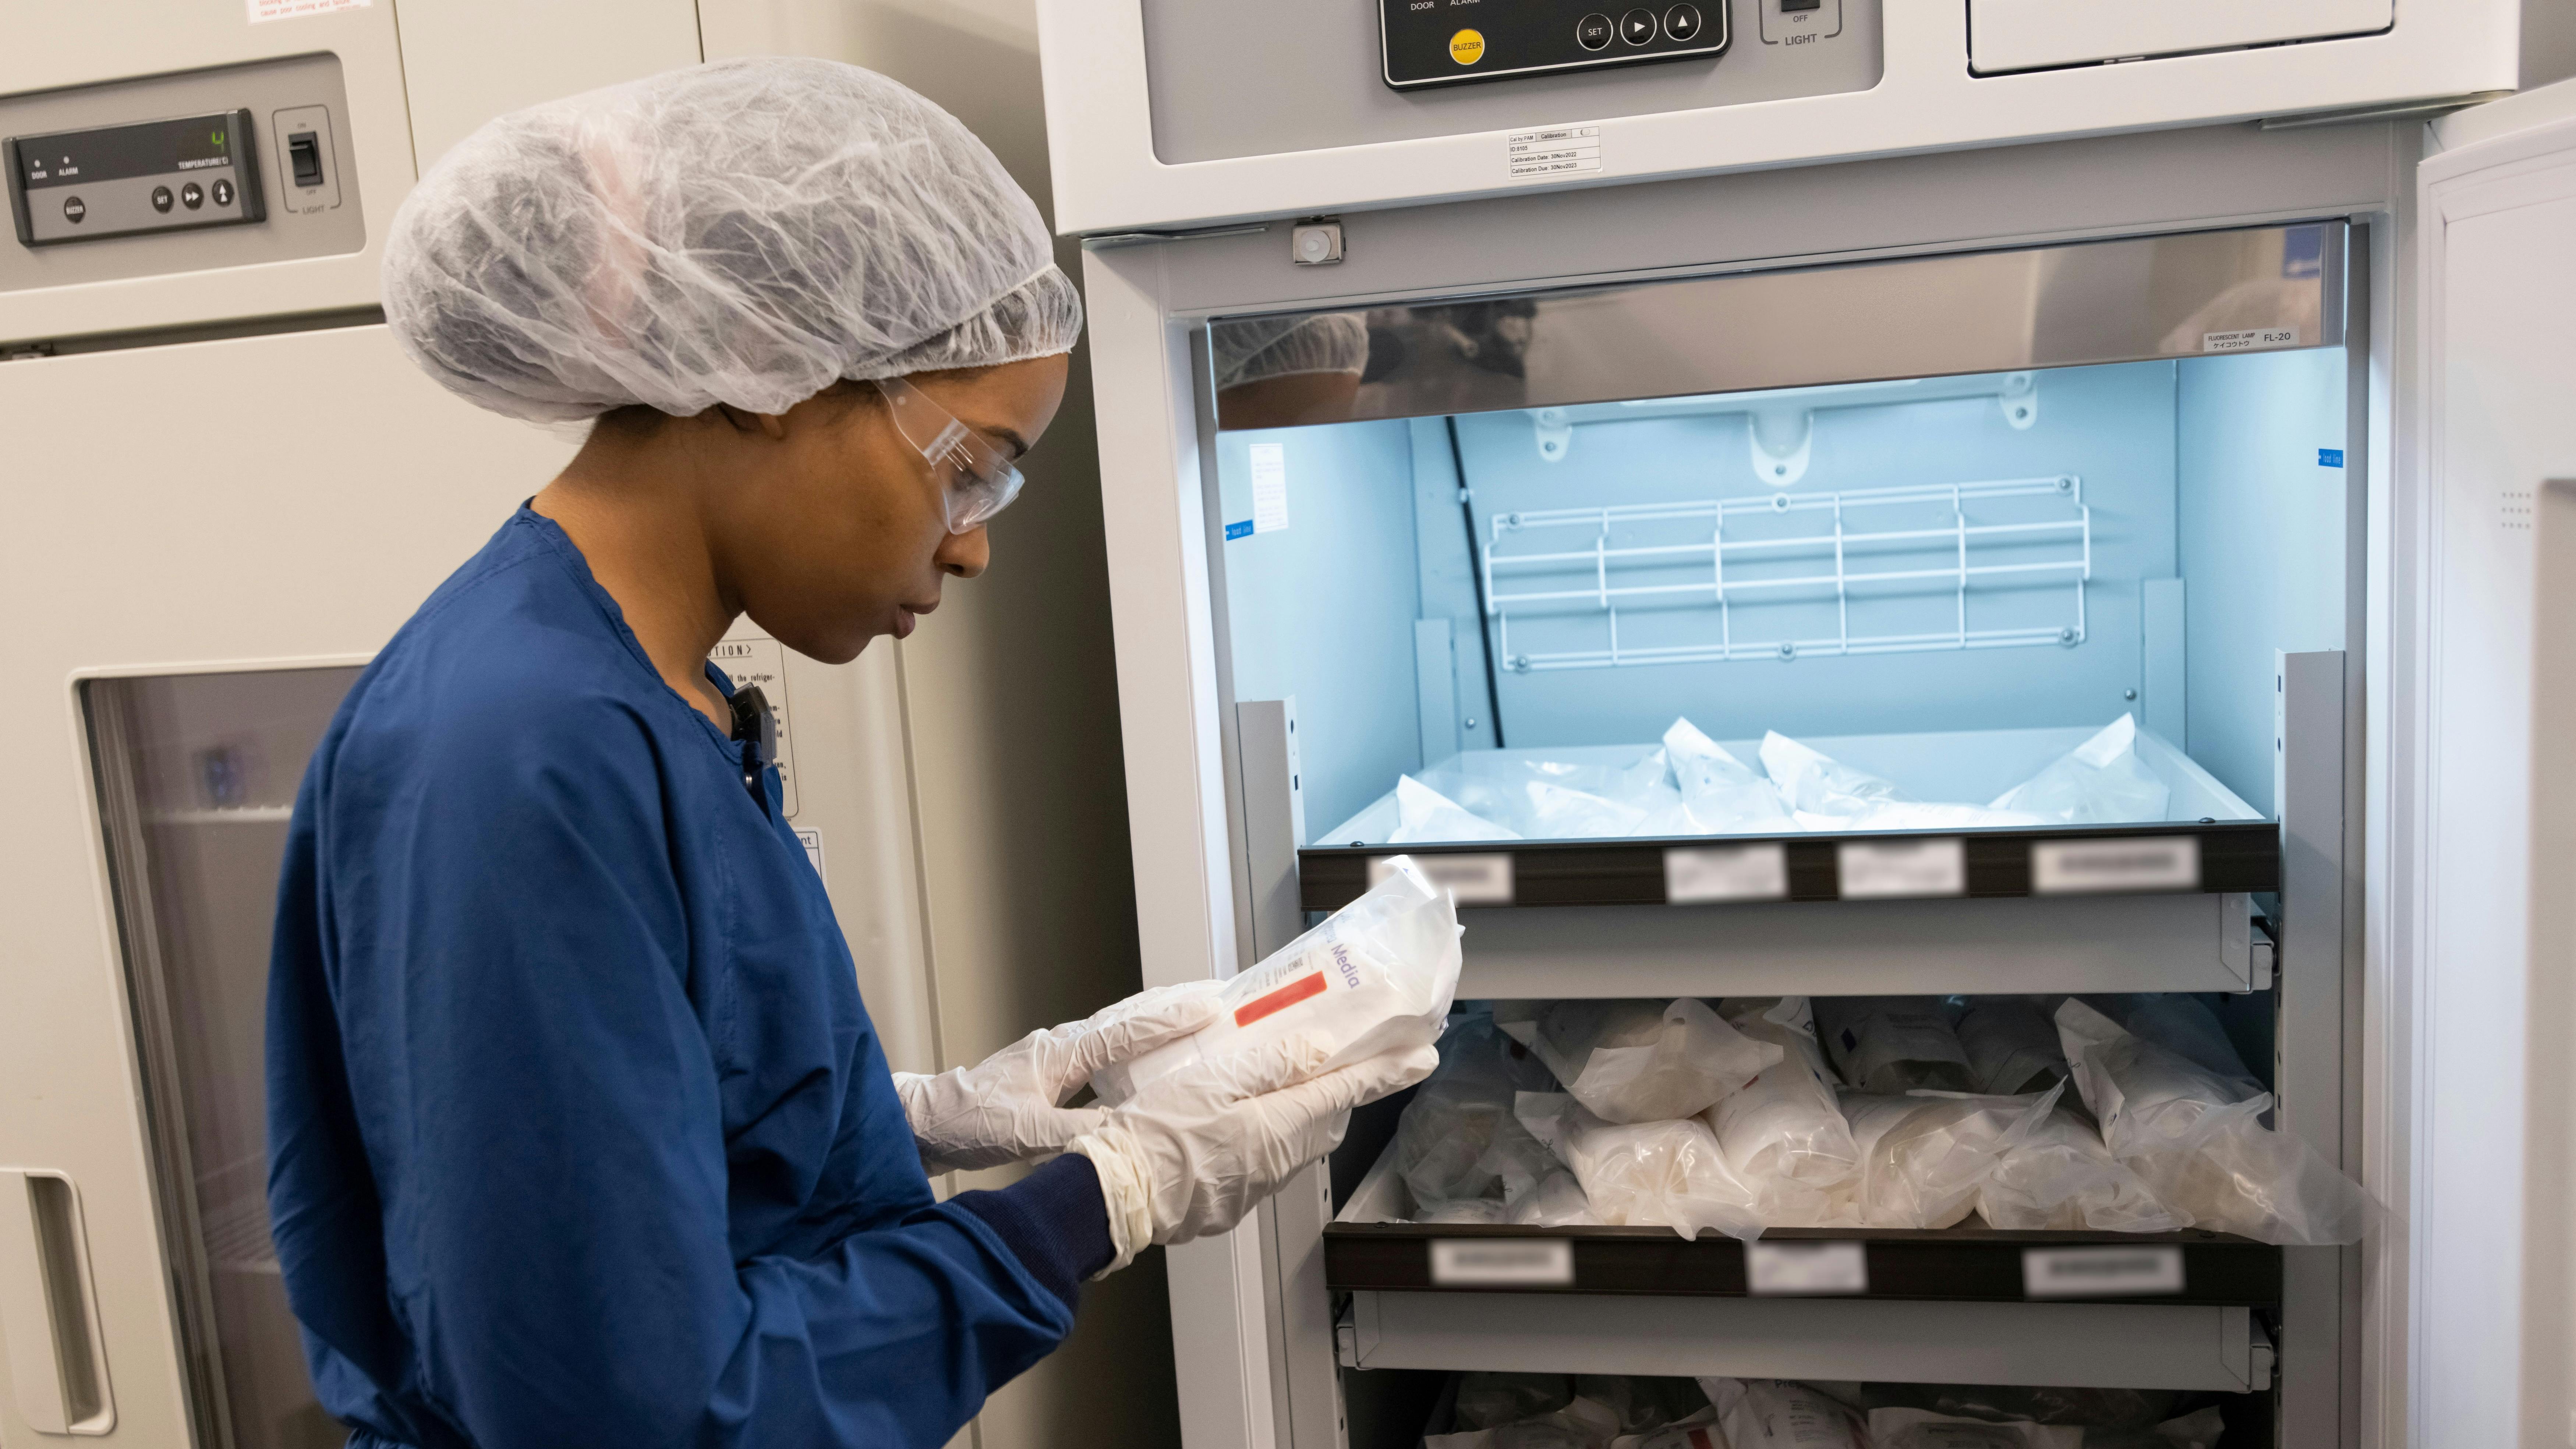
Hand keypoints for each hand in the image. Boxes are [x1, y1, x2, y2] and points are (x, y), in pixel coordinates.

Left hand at [893, 980, 1224, 1174]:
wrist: (927, 1122)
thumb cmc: (968, 1122)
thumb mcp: (1026, 1133)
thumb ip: (1077, 1134)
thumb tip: (1127, 1134)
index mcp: (1061, 1053)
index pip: (1126, 1032)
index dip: (1170, 1021)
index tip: (1209, 1007)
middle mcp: (1062, 1046)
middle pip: (1127, 1018)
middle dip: (1171, 1007)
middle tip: (1215, 995)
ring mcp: (1056, 1056)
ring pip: (1116, 1031)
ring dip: (1154, 1023)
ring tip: (1192, 1017)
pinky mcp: (1051, 1073)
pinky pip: (1104, 1051)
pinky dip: (1132, 1046)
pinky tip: (1145, 1060)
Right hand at [1071, 1032, 1439, 1271]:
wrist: (1112, 1199)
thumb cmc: (1153, 1136)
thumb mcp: (1210, 1081)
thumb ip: (1269, 1065)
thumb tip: (1319, 1051)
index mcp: (1276, 1126)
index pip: (1346, 1091)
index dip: (1386, 1071)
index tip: (1421, 1056)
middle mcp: (1276, 1162)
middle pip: (1326, 1120)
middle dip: (1345, 1091)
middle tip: (1353, 1062)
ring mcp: (1253, 1187)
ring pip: (1297, 1144)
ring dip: (1306, 1114)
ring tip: (1293, 1085)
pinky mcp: (1229, 1201)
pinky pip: (1266, 1164)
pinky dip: (1270, 1137)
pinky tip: (1245, 1123)